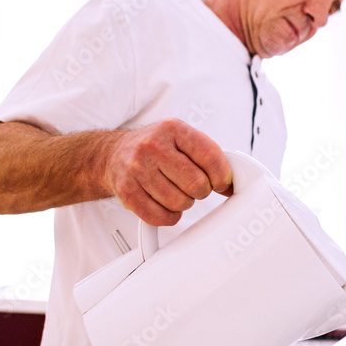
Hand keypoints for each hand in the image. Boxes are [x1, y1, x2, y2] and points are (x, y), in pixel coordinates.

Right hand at [104, 118, 231, 225]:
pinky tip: (165, 204)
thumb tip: (231, 184)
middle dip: (201, 190)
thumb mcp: (181, 138)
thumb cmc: (154, 148)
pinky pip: (160, 217)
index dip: (222, 176)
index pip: (210, 156)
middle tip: (193, 186)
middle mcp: (152, 146)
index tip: (222, 183)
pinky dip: (169, 216)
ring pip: (180, 203)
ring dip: (184, 203)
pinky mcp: (126, 192)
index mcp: (172, 128)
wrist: (114, 154)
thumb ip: (208, 155)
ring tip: (175, 191)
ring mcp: (137, 169)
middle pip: (196, 184)